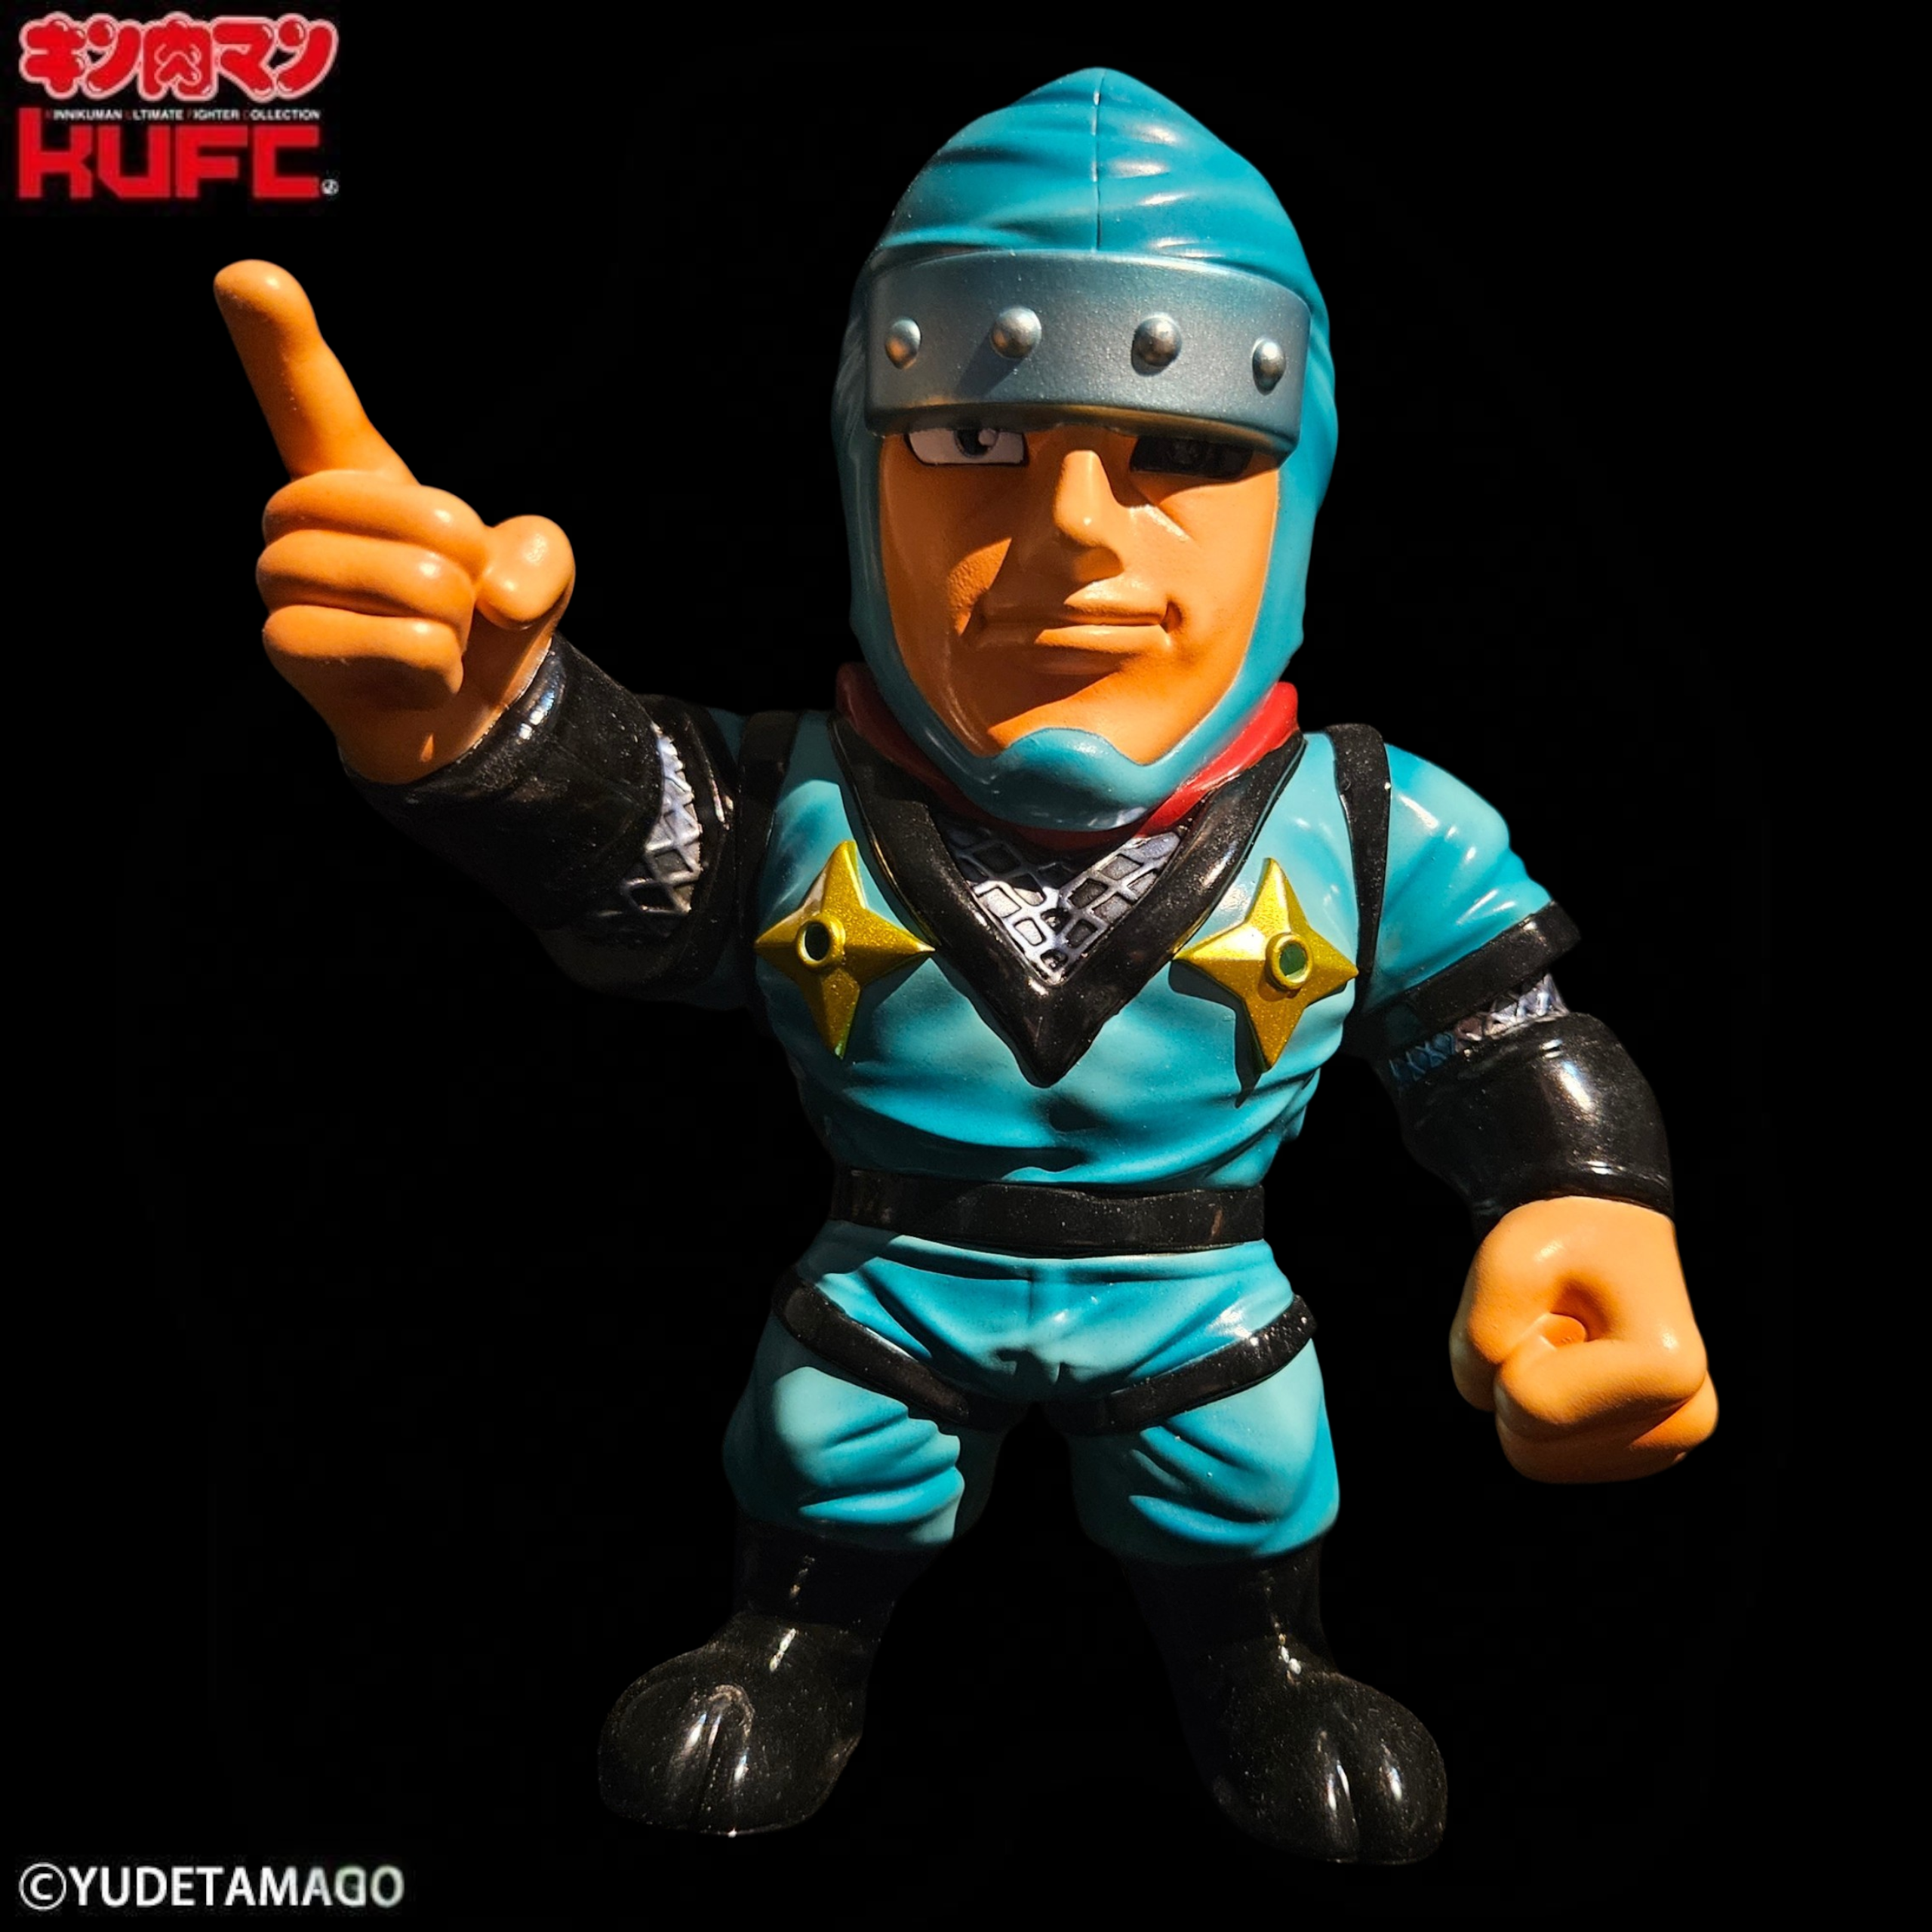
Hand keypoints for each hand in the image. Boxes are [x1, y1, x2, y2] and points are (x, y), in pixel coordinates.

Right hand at [214, 260, 574, 783]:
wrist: (467, 717)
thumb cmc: (487, 623)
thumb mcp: (539, 567)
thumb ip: (542, 554)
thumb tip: (500, 596)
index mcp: (356, 473)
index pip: (310, 400)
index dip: (284, 344)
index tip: (245, 275)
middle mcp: (300, 515)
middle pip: (406, 512)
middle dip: (465, 563)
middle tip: (456, 599)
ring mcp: (281, 580)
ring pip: (403, 583)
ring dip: (453, 623)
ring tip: (436, 638)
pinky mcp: (288, 647)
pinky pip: (393, 646)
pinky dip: (434, 670)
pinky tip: (415, 679)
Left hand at [1449, 1197, 1716, 1482]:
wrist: (1607, 1236)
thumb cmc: (1564, 1242)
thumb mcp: (1506, 1261)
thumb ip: (1478, 1339)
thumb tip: (1492, 1404)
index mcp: (1669, 1372)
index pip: (1527, 1406)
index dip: (1512, 1349)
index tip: (1556, 1310)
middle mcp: (1688, 1421)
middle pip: (1527, 1447)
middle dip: (1515, 1378)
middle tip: (1556, 1326)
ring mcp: (1668, 1446)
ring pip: (1533, 1458)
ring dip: (1525, 1395)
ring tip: (1566, 1345)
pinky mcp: (1640, 1457)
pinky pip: (1546, 1459)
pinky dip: (1539, 1413)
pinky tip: (1575, 1370)